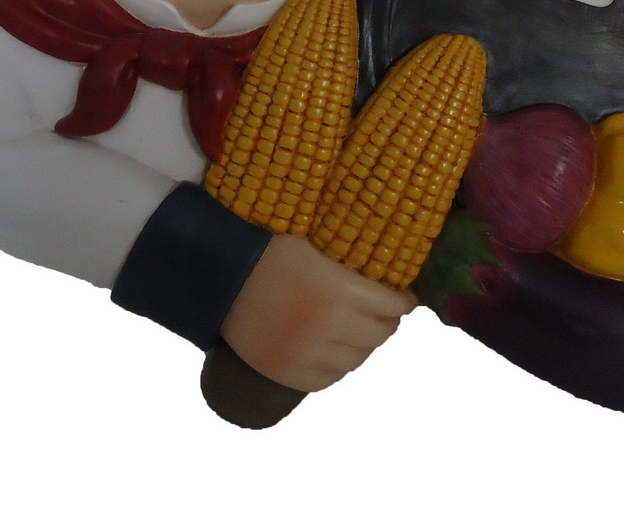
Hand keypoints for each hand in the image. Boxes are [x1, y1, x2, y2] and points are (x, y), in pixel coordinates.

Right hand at [220, 233, 415, 391]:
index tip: (402, 298)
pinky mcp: (289, 374)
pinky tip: (331, 350)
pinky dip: (335, 366)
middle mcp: (330, 326)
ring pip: (357, 359)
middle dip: (385, 322)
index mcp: (341, 290)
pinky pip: (329, 379)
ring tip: (354, 332)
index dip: (402, 302)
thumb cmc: (271, 248)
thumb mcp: (317, 244)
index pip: (394, 306)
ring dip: (361, 345)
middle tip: (380, 314)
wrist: (221, 274)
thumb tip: (388, 267)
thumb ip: (351, 261)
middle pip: (379, 335)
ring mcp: (308, 355)